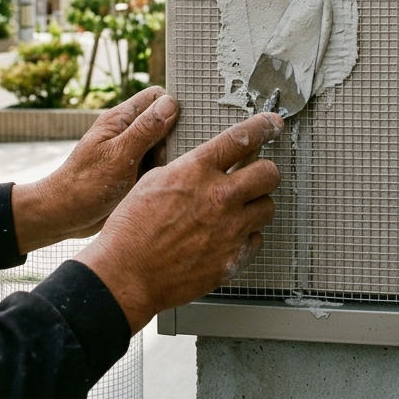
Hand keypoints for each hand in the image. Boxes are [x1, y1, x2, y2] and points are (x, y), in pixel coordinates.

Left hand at [11, 86, 179, 252]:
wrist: (63, 216)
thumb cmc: (84, 185)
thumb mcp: (118, 156)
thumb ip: (145, 130)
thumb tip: (170, 103)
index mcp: (121, 120)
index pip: (156, 97)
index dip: (174, 106)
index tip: (187, 125)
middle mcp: (128, 132)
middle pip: (165, 121)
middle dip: (176, 136)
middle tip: (177, 156)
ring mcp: (132, 152)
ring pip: (165, 144)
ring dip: (171, 157)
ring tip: (170, 173)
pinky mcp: (135, 171)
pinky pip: (159, 164)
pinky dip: (165, 171)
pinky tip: (166, 183)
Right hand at [76, 111, 283, 331]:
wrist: (126, 275)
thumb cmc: (132, 230)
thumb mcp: (154, 181)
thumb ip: (188, 169)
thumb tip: (208, 163)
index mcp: (196, 171)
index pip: (241, 138)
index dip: (262, 126)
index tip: (272, 124)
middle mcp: (219, 196)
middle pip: (269, 173)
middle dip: (265, 172)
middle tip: (255, 177)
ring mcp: (229, 228)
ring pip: (268, 207)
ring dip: (256, 206)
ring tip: (237, 211)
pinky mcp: (233, 257)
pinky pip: (256, 239)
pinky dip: (246, 237)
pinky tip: (228, 238)